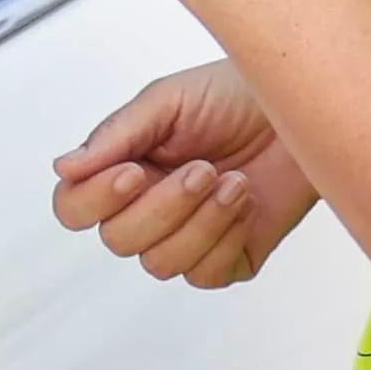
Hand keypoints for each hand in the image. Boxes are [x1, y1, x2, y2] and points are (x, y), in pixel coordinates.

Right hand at [50, 59, 321, 289]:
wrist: (305, 108)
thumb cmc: (237, 96)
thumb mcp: (168, 101)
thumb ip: (116, 135)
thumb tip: (65, 167)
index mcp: (125, 168)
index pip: (75, 207)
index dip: (97, 199)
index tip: (134, 171)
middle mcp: (150, 208)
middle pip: (119, 240)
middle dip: (164, 206)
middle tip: (202, 168)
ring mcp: (188, 237)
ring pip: (161, 263)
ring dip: (200, 221)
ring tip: (233, 181)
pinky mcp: (227, 259)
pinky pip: (205, 274)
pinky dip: (226, 237)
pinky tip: (244, 201)